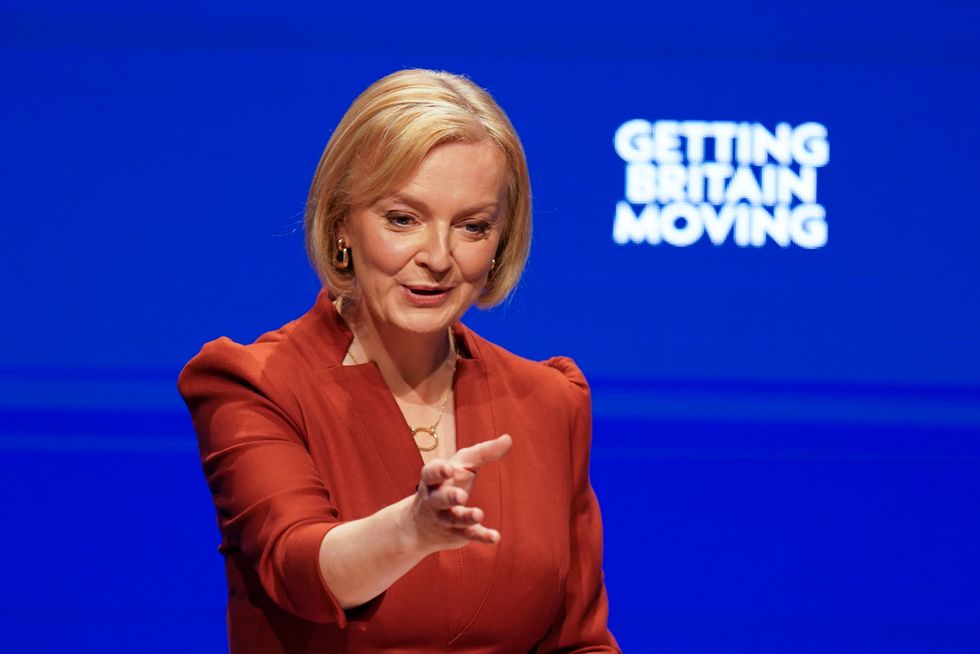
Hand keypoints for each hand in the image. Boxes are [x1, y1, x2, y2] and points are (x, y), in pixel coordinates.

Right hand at [409, 434, 511, 551]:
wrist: (420, 526)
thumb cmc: (446, 483)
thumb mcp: (460, 465)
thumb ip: (483, 452)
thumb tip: (508, 438)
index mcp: (433, 479)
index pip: (431, 473)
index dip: (438, 471)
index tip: (448, 469)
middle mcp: (436, 499)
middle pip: (440, 498)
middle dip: (450, 497)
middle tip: (461, 496)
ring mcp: (445, 518)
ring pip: (454, 518)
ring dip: (466, 517)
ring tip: (479, 514)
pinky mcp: (457, 533)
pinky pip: (469, 535)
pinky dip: (482, 536)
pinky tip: (495, 537)